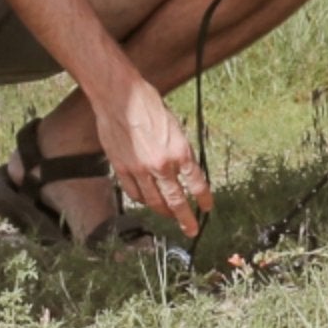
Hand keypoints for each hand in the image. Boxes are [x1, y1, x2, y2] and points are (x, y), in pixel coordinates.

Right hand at [92, 73, 211, 235]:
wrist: (120, 98)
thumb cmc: (148, 105)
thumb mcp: (175, 126)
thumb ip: (180, 151)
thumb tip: (185, 170)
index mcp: (180, 151)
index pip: (197, 183)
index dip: (204, 198)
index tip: (208, 208)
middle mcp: (162, 164)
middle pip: (176, 201)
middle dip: (185, 218)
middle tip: (191, 229)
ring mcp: (140, 169)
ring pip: (154, 201)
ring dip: (164, 212)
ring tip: (169, 217)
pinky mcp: (122, 169)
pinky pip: (134, 194)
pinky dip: (143, 201)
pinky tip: (147, 202)